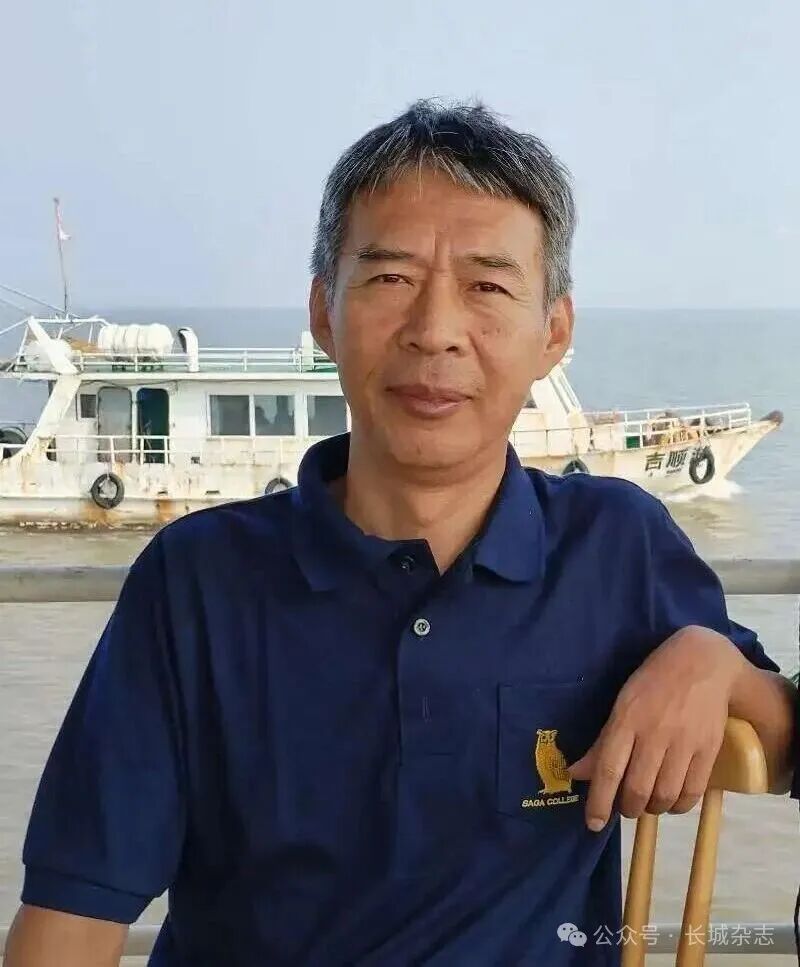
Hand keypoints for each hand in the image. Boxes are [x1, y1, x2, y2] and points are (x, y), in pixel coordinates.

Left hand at [568, 627, 745, 830]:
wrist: (702, 663)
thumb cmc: (653, 682)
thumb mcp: (622, 704)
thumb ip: (602, 742)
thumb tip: (576, 773)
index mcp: (627, 720)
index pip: (608, 769)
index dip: (599, 801)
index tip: (593, 824)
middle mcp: (654, 734)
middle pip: (637, 788)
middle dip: (627, 807)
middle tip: (624, 807)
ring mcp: (683, 743)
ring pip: (664, 795)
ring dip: (652, 808)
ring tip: (647, 803)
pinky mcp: (708, 749)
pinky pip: (691, 791)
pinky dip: (678, 806)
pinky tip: (671, 802)